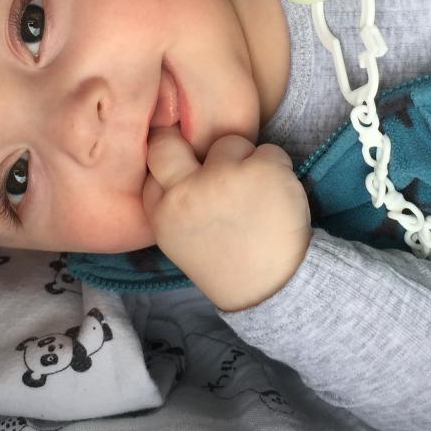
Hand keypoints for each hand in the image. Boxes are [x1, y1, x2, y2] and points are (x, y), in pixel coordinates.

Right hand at [143, 128, 312, 311]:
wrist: (272, 288)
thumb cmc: (229, 262)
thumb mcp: (180, 240)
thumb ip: (173, 203)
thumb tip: (184, 165)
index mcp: (163, 214)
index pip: (152, 169)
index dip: (173, 165)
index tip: (190, 171)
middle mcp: (186, 192)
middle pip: (167, 143)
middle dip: (183, 142)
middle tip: (211, 159)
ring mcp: (223, 178)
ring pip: (230, 143)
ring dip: (245, 161)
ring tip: (255, 195)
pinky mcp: (261, 170)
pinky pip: (270, 151)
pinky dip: (277, 169)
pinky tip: (277, 198)